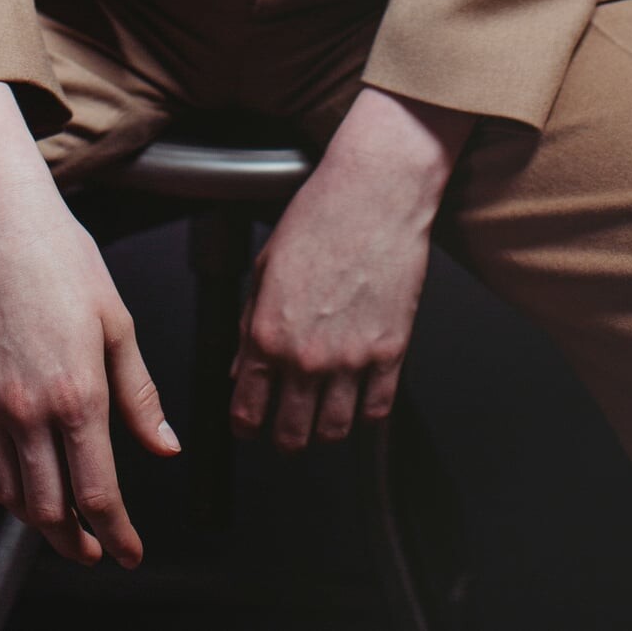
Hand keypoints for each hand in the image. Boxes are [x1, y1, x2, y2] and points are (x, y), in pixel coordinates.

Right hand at [0, 82, 181, 568]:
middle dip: (77, 540)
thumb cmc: (57, 253)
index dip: (118, 534)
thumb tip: (163, 445)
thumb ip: (139, 393)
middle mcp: (26, 409)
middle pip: (49, 509)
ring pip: (8, 495)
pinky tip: (13, 483)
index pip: (98, 492)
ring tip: (60, 519)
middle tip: (98, 545)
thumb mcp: (117, 319)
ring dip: (36, 520)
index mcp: (76, 392)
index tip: (130, 551)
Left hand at [228, 86, 473, 451]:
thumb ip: (249, 323)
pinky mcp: (391, 352)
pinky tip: (358, 401)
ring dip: (324, 432)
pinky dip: (365, 416)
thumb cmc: (319, 216)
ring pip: (334, 432)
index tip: (249, 425)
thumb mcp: (265, 266)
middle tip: (285, 429)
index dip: (244, 425)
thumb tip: (240, 367)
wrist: (374, 193)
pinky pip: (377, 411)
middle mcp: (306, 355)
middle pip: (291, 435)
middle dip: (283, 438)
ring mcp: (351, 358)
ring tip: (321, 418)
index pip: (247, 409)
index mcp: (267, 333)